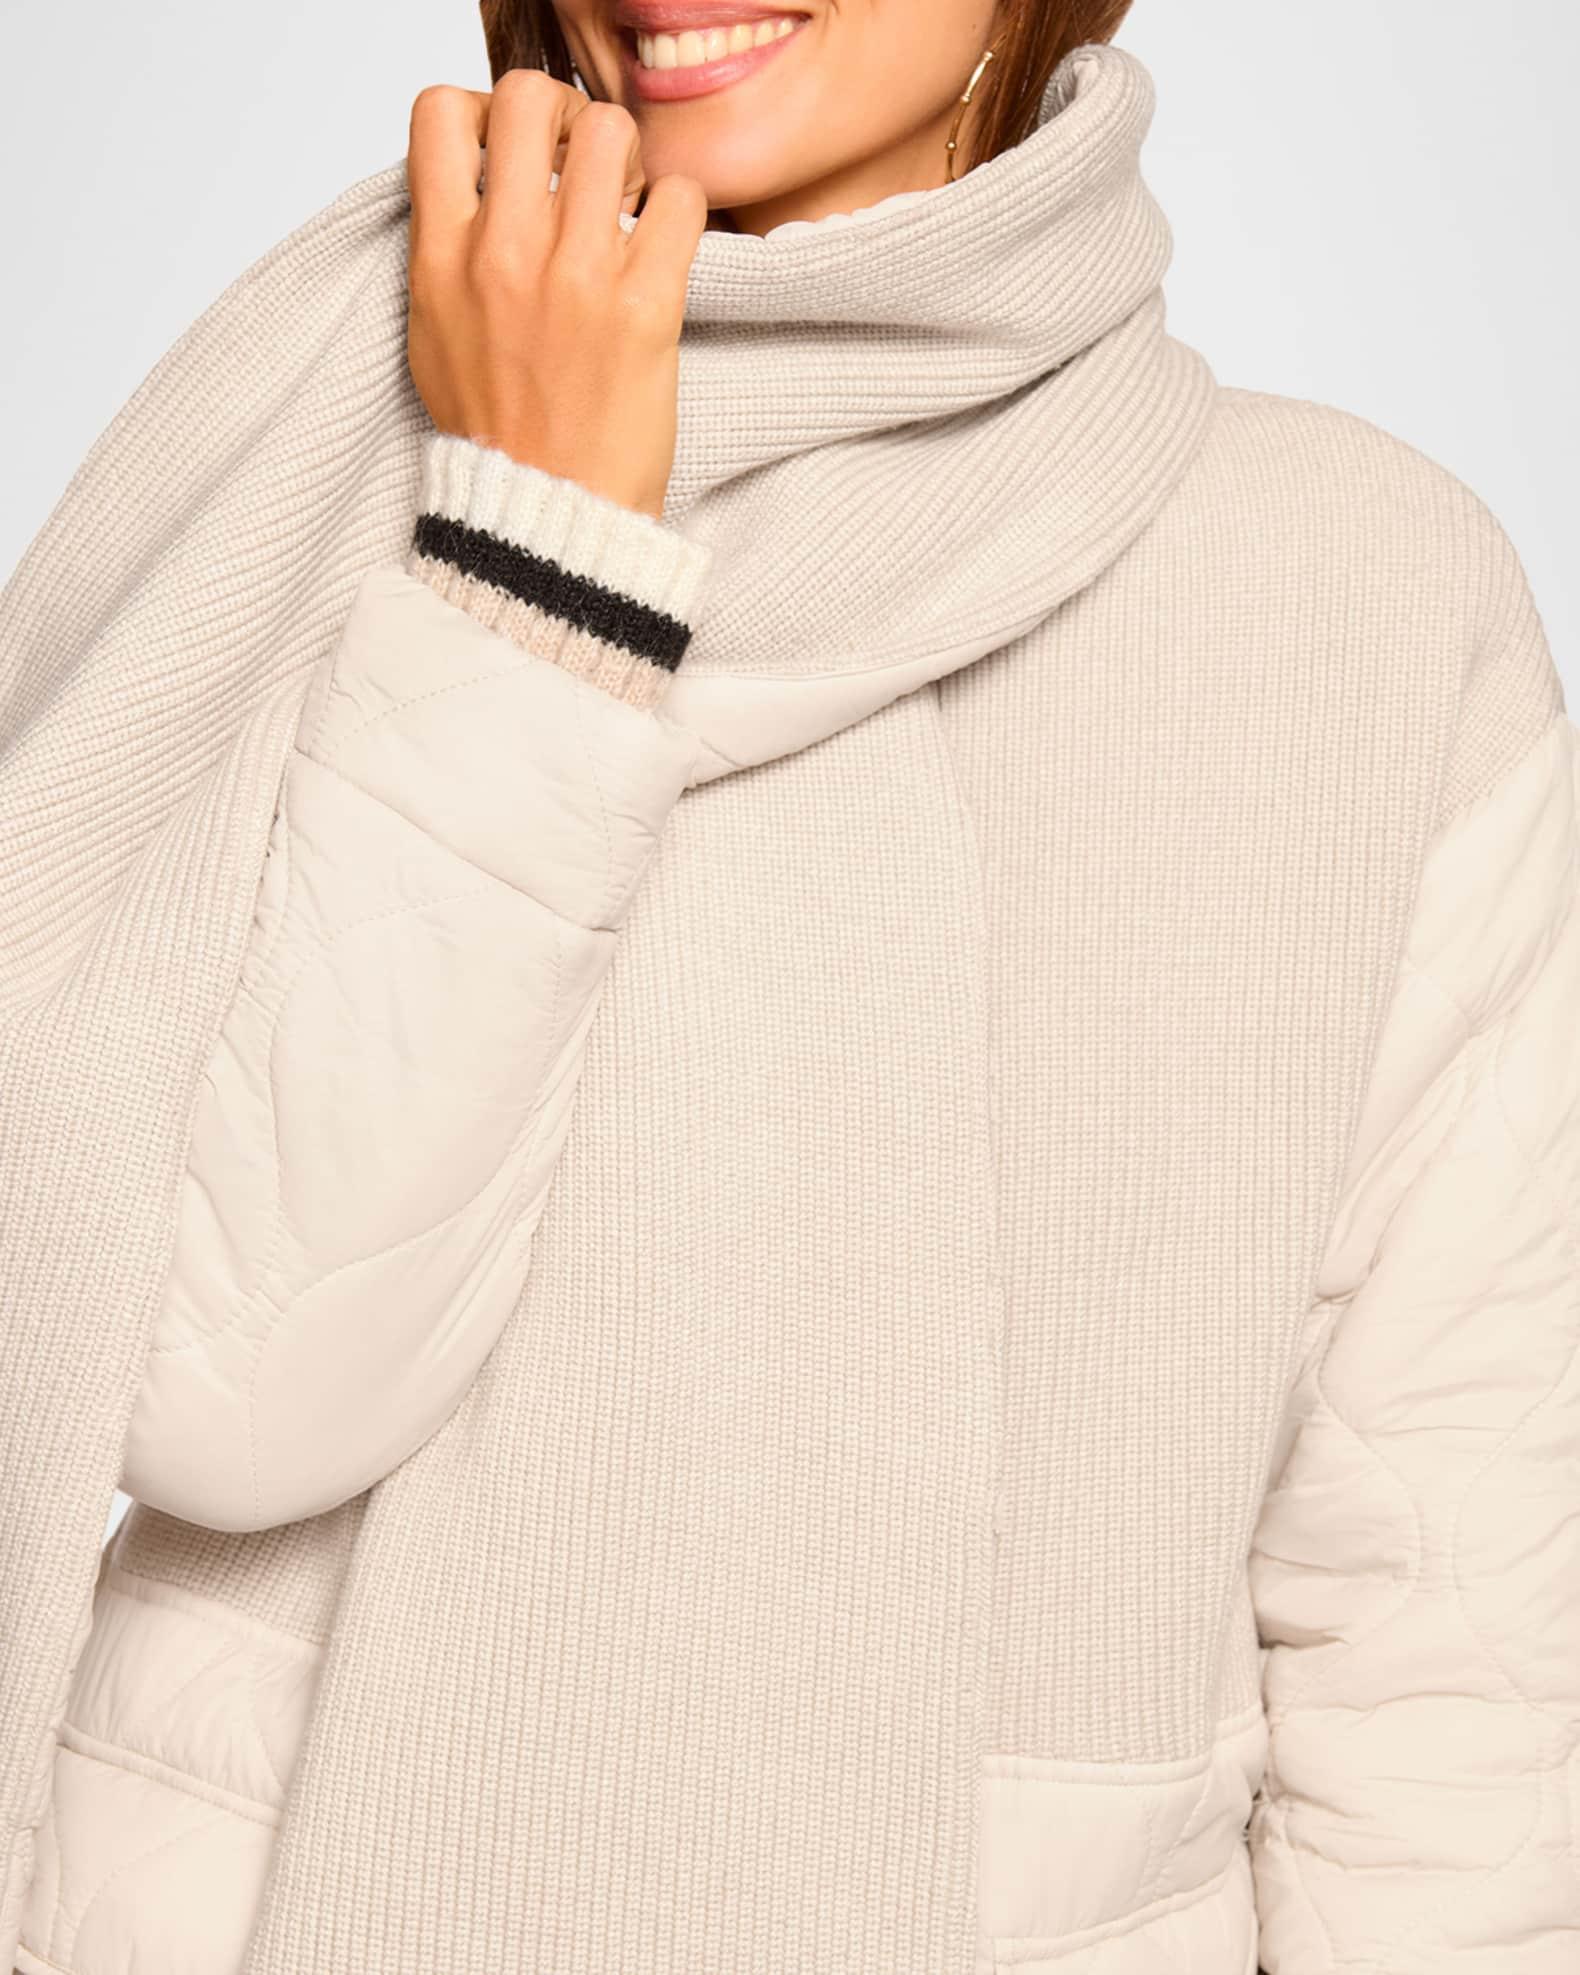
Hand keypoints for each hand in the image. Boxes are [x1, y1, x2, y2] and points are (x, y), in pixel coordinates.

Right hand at [404, 69, 708, 519]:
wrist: (546, 520)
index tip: (512, 155)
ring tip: (628, 209)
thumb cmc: (495, 434)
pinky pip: (680, 199)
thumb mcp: (433, 335)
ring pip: (610, 131)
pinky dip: (680, 211)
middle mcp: (504, 253)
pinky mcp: (645, 307)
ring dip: (628, 159)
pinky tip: (665, 250)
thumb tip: (466, 189)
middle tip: (581, 170)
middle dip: (563, 117)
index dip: (484, 113)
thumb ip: (444, 252)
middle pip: (530, 97)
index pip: (440, 112)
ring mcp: (576, 277)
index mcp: (441, 255)